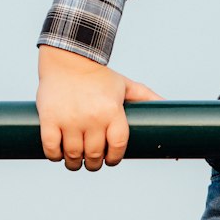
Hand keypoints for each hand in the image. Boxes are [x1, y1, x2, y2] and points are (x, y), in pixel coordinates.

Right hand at [36, 46, 163, 170]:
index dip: (114, 158)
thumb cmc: (99, 75)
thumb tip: (169, 106)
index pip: (117, 147)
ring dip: (74, 163)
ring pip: (73, 155)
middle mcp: (92, 117)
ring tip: (75, 160)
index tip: (110, 159)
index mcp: (113, 111)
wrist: (67, 56)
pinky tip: (58, 154)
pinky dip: (54, 156)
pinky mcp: (49, 118)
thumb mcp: (125, 84)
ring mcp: (70, 119)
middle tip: (92, 161)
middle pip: (94, 155)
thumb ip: (146, 97)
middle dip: (94, 163)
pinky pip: (51, 147)